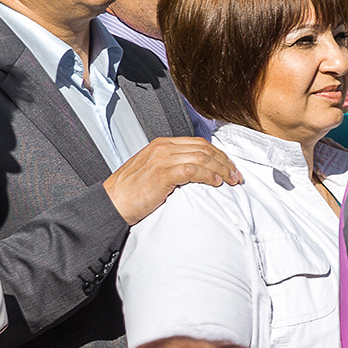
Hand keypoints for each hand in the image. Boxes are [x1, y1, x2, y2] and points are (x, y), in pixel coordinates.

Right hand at [102, 136, 238, 225]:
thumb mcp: (154, 171)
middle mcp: (163, 148)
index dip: (218, 154)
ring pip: (202, 158)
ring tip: (231, 181)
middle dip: (224, 162)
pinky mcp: (162, 174)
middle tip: (236, 175)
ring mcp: (162, 159)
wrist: (112, 203)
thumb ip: (173, 166)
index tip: (230, 167)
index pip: (199, 143)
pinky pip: (193, 170)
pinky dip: (208, 175)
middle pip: (204, 149)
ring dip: (221, 169)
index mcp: (162, 145)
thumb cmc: (132, 192)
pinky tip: (216, 183)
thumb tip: (197, 172)